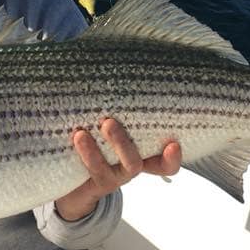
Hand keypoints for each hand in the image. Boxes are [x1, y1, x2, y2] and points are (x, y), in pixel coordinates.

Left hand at [54, 117, 180, 220]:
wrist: (75, 180)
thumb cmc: (98, 139)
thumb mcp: (111, 122)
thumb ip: (118, 105)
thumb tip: (119, 66)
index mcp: (141, 151)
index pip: (165, 160)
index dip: (172, 156)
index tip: (173, 144)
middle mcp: (130, 165)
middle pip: (137, 162)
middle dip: (124, 143)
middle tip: (108, 123)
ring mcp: (113, 176)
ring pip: (113, 168)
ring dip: (97, 151)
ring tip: (81, 134)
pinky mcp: (95, 184)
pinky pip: (93, 172)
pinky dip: (85, 155)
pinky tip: (76, 138)